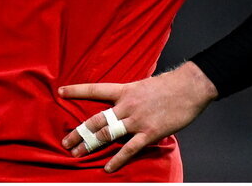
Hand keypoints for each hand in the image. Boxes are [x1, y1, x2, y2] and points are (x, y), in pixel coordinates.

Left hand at [59, 61, 217, 172]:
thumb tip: (123, 104)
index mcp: (125, 90)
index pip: (96, 89)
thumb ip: (131, 95)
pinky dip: (117, 159)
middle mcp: (127, 105)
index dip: (77, 90)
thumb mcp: (145, 84)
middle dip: (79, 132)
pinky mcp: (149, 132)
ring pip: (108, 134)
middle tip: (66, 142)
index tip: (61, 92)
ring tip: (78, 154)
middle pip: (96, 119)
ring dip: (90, 145)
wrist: (190, 87)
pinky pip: (129, 148)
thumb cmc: (170, 84)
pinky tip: (108, 167)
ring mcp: (137, 119)